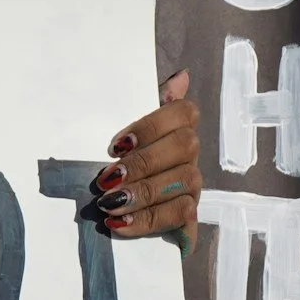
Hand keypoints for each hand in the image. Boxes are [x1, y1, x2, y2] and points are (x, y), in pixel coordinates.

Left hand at [95, 71, 200, 245]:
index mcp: (178, 126)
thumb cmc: (124, 158)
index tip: (115, 144)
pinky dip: (149, 219)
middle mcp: (191, 153)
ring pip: (185, 180)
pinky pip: (182, 215)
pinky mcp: (190, 215)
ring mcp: (193, 184)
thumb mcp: (128, 129)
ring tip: (108, 204)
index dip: (151, 126)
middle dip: (144, 163)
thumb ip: (148, 103)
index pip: (183, 111)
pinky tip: (121, 223)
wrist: (121, 206)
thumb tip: (181, 75)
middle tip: (106, 179)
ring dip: (144, 193)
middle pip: (186, 145)